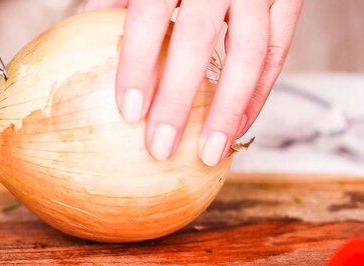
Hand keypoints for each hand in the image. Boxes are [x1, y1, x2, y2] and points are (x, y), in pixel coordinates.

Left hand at [85, 0, 302, 165]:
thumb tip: (84, 29)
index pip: (149, 16)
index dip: (138, 64)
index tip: (129, 111)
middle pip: (196, 40)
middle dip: (178, 100)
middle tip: (161, 147)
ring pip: (251, 53)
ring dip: (229, 109)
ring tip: (209, 152)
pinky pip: (279, 51)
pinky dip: (261, 93)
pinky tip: (238, 126)